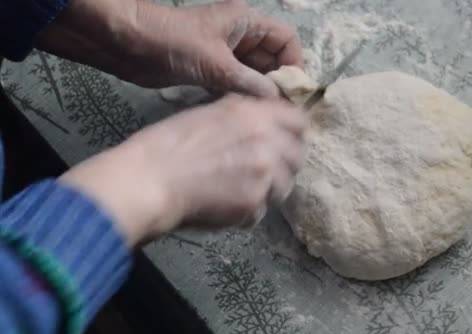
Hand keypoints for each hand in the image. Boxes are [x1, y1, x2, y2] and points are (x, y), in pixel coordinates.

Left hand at [36, 0, 302, 96]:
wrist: (125, 43)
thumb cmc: (171, 42)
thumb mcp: (215, 62)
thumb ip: (249, 82)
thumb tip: (276, 101)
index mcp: (246, 23)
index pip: (285, 40)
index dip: (293, 64)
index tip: (292, 93)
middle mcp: (239, 37)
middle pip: (272, 59)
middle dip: (278, 83)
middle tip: (281, 112)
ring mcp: (224, 54)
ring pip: (254, 74)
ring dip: (260, 93)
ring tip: (266, 119)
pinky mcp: (208, 70)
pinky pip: (235, 84)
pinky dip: (242, 97)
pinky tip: (245, 116)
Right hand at [59, 95, 306, 245]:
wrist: (148, 180)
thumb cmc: (166, 144)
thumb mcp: (208, 113)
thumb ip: (242, 116)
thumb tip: (260, 119)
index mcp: (253, 115)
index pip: (298, 121)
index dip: (292, 132)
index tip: (285, 140)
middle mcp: (266, 141)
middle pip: (298, 155)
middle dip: (284, 163)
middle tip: (263, 170)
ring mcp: (264, 174)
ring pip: (285, 186)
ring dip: (269, 190)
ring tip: (241, 191)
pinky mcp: (254, 204)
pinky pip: (262, 211)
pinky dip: (247, 211)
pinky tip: (225, 206)